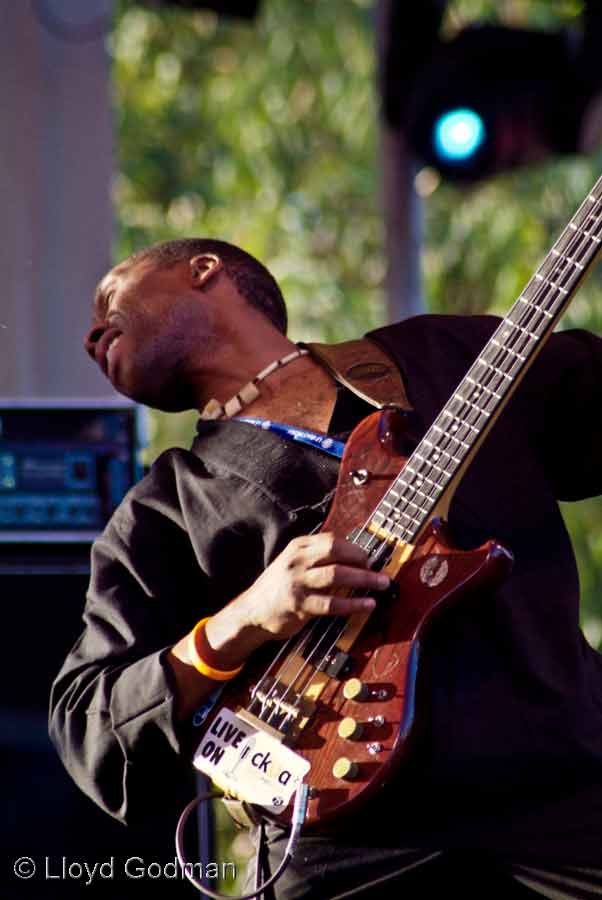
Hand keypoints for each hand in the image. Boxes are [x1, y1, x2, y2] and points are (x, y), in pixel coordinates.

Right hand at [236, 531, 389, 640]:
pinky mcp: (300, 606)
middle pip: (336, 552)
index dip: (354, 548)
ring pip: (337, 576)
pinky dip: (353, 604)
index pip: (332, 540)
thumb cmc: (278, 587)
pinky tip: (367, 605)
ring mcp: (298, 583)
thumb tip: (354, 557)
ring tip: (382, 584)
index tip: (368, 557)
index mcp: (298, 547)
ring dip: (364, 579)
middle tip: (378, 570)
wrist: (251, 612)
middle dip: (362, 560)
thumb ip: (316, 556)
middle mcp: (297, 561)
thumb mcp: (292, 562)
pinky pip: (332, 604)